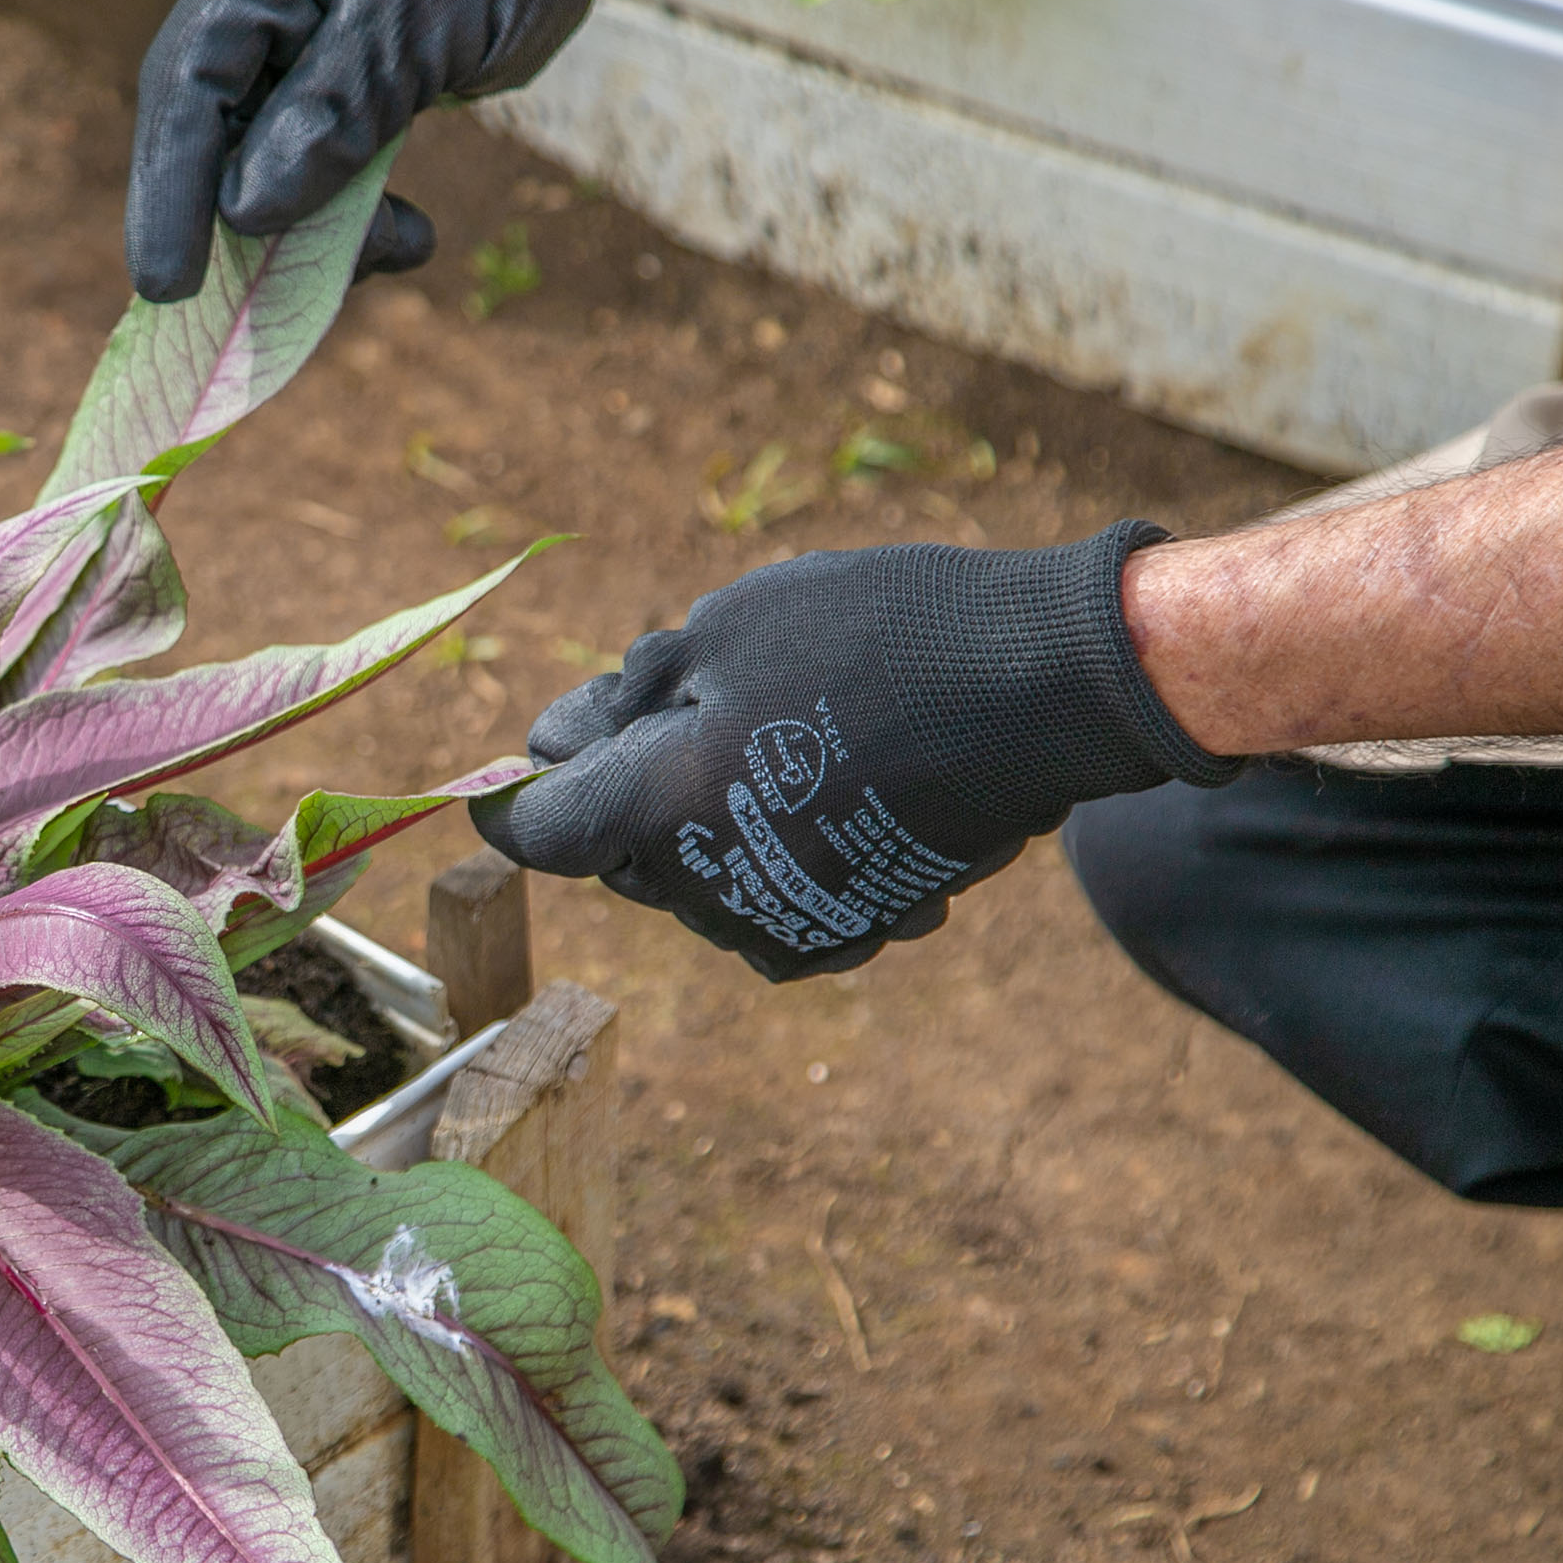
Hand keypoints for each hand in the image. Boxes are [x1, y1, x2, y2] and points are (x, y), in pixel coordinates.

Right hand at [127, 0, 727, 302]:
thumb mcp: (416, 30)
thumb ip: (332, 115)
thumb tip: (245, 211)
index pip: (189, 81)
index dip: (169, 188)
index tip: (168, 284)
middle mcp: (265, 0)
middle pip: (209, 128)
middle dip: (226, 222)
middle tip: (227, 310)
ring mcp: (299, 44)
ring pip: (264, 161)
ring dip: (309, 230)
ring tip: (384, 255)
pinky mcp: (341, 84)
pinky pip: (319, 167)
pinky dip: (356, 217)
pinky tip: (410, 238)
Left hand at [469, 524, 1241, 979]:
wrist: (1051, 690)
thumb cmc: (879, 637)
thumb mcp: (726, 630)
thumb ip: (620, 699)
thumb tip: (542, 747)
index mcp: (658, 813)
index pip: (535, 832)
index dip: (510, 795)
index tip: (517, 760)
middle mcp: (710, 894)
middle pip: (613, 856)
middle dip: (619, 787)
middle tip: (680, 696)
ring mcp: (784, 924)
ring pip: (688, 878)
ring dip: (698, 815)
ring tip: (777, 729)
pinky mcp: (848, 933)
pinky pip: (762, 898)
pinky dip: (767, 845)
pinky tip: (824, 782)